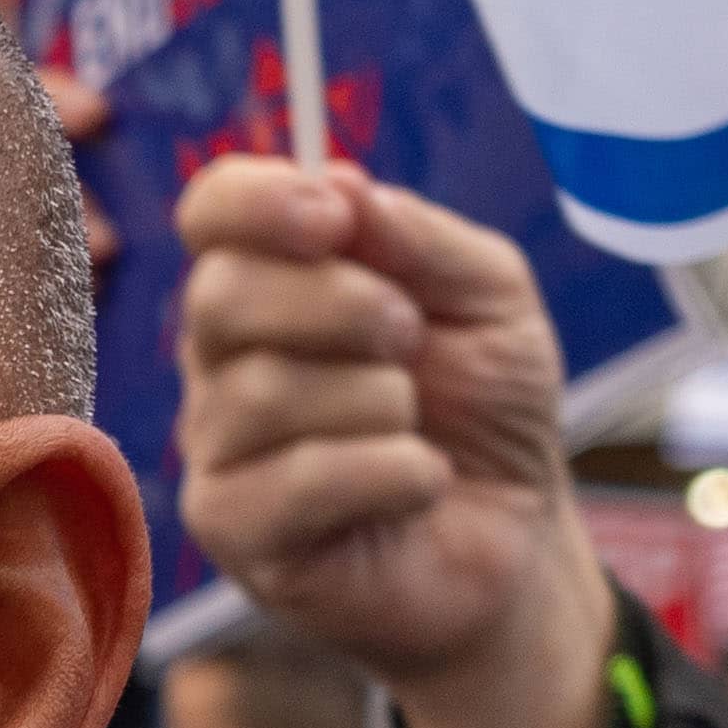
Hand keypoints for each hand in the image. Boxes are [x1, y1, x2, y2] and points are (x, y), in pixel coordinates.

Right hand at [171, 156, 617, 727]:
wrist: (516, 542)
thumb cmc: (487, 414)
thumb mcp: (491, 299)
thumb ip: (420, 237)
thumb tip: (339, 185)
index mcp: (273, 284)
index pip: (211, 212)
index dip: (258, 202)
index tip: (335, 217)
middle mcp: (223, 361)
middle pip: (223, 296)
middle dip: (342, 306)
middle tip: (410, 339)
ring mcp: (218, 449)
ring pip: (265, 391)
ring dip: (381, 403)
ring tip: (417, 430)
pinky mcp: (234, 531)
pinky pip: (297, 479)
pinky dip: (391, 473)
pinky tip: (420, 485)